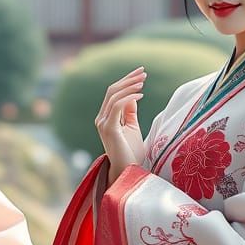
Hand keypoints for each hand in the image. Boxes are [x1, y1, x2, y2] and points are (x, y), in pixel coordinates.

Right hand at [95, 66, 146, 183]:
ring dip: (130, 85)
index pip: (113, 93)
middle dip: (128, 79)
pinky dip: (129, 97)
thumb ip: (130, 112)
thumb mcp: (132, 127)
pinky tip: (141, 95)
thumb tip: (133, 96)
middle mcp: (101, 119)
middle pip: (112, 90)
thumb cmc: (131, 153)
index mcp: (105, 118)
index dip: (126, 81)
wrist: (128, 171)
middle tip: (143, 72)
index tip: (141, 74)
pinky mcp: (109, 128)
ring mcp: (103, 123)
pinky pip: (117, 106)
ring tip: (144, 81)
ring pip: (114, 95)